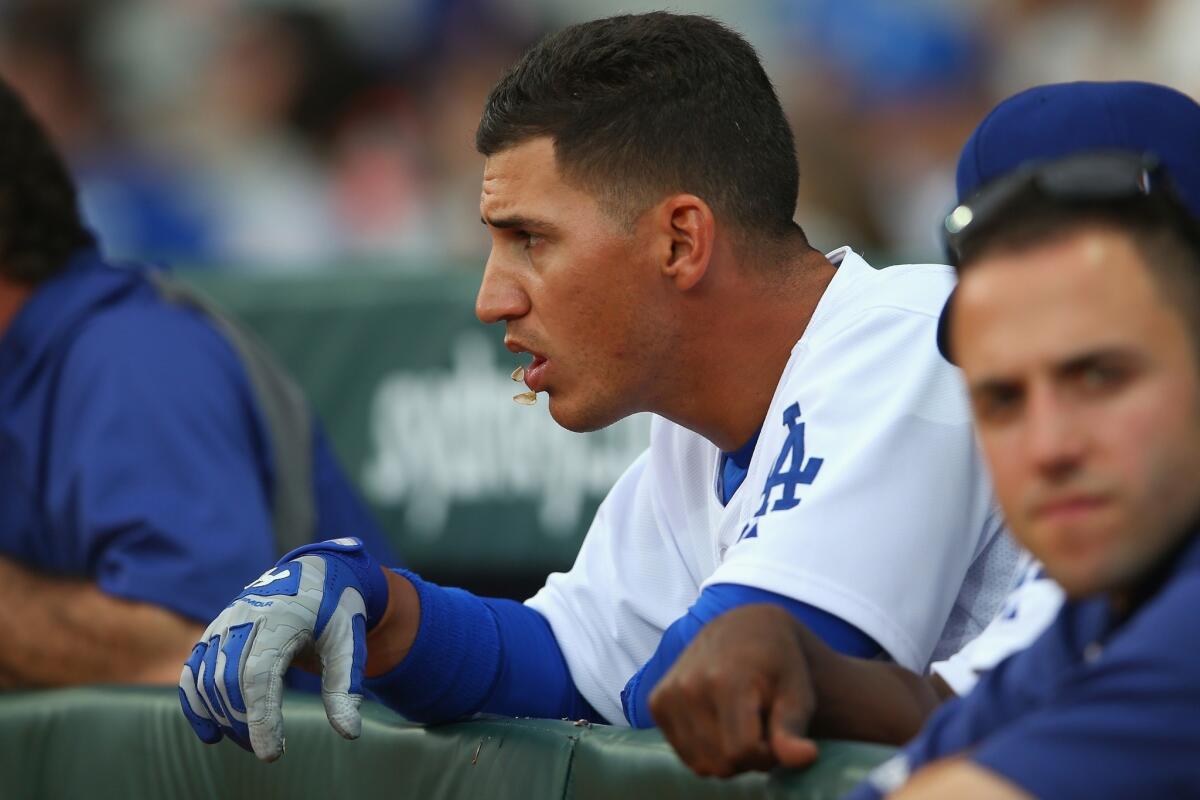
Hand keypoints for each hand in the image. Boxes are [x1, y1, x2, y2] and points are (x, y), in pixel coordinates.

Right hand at [177, 537, 388, 760]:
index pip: (259, 676)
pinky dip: (194, 702)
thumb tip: (349, 732)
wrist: (317, 571)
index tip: (270, 755)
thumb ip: (346, 685)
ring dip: (222, 717)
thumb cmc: (337, 608)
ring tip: (248, 741)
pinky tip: (210, 733)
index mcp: (282, 618)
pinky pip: (192, 668)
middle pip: (228, 680)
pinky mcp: (216, 629)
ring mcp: (226, 621)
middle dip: (244, 723)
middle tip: (267, 751)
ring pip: (206, 677)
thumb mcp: (350, 642)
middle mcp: (246, 616)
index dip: (260, 718)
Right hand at [649, 604, 819, 776]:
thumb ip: (794, 728)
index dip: (767, 755)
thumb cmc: (777, 664)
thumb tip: (805, 757)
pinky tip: (719, 722)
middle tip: (760, 726)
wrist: (742, 629)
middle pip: (722, 762)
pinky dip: (706, 750)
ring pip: (702, 764)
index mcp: (726, 680)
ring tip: (740, 723)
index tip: (778, 734)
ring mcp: (668, 693)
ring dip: (726, 755)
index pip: (743, 752)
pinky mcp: (657, 702)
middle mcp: (689, 685)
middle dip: (747, 757)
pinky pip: (685, 755)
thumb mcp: (797, 692)